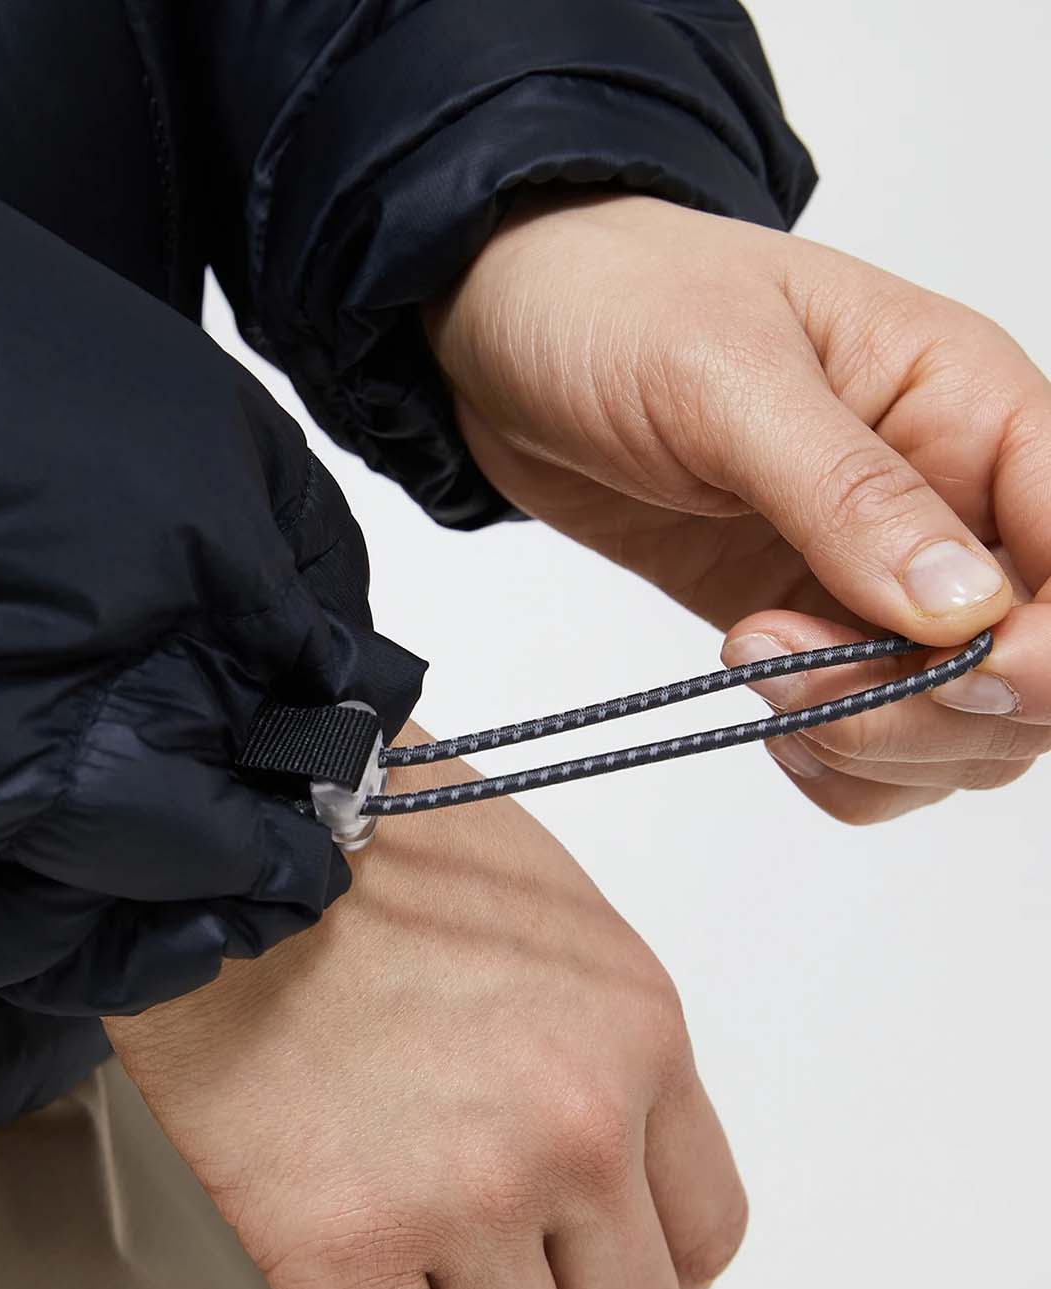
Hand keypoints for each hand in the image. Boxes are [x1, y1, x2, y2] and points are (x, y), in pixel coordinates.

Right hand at [105, 722, 745, 1288]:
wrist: (232, 819)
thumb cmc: (373, 838)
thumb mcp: (543, 909)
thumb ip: (594, 1038)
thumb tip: (586, 1147)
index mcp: (636, 1037)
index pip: (707, 1233)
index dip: (654, 1278)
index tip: (603, 1284)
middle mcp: (575, 1127)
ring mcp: (464, 1194)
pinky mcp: (338, 1242)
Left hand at [424, 191, 1050, 821]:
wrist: (510, 335)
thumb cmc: (615, 306)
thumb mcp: (726, 376)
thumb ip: (848, 491)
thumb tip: (966, 610)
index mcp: (972, 405)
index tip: (968, 670)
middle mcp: (949, 500)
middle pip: (1035, 667)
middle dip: (939, 704)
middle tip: (790, 668)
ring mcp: (875, 577)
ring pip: (963, 723)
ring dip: (876, 739)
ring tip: (751, 661)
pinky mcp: (805, 627)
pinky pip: (872, 739)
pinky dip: (839, 761)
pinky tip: (770, 716)